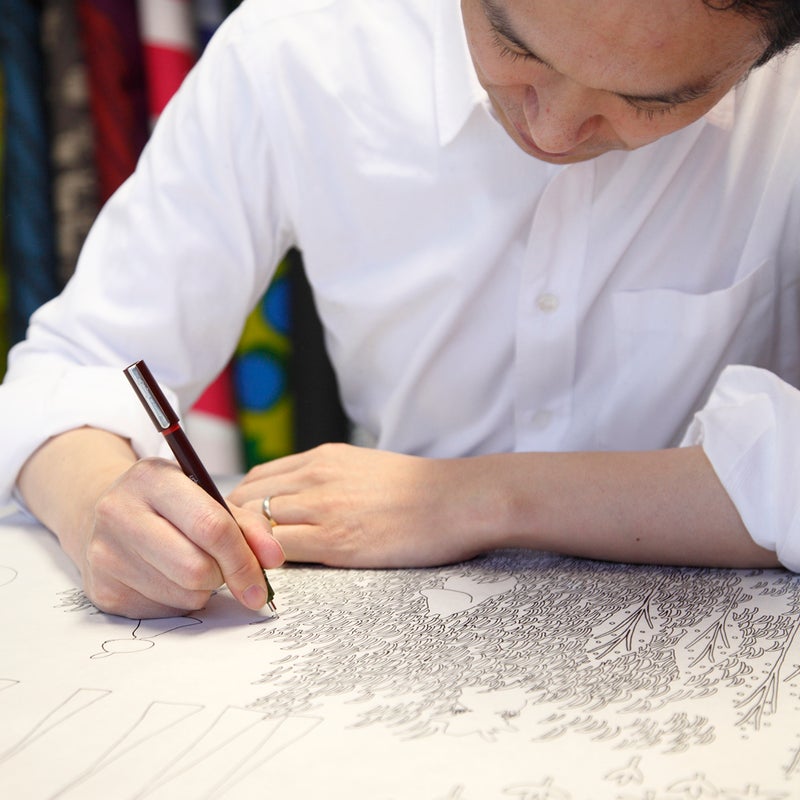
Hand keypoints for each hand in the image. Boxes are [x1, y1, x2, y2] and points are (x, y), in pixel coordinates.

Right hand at [77, 457, 283, 617]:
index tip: (262, 581)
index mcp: (153, 478)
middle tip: (223, 566)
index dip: (243, 558)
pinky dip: (180, 600)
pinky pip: (164, 610)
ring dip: (203, 589)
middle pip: (196, 568)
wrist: (106, 512)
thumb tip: (273, 558)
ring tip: (191, 563)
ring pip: (183, 594)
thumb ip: (249, 525)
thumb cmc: (170, 504)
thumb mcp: (209, 497)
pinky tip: (168, 577)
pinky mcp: (103, 590)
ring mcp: (105, 553)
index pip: (211, 526)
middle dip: (223, 575)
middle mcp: (120, 512)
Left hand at [228, 443, 499, 567]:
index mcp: (321, 458)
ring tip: (241, 573)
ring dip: (241, 550)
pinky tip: (264, 581)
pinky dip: (262, 566)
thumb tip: (305, 502)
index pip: (257, 478)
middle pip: (244, 500)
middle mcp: (314, 476)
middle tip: (232, 556)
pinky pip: (277, 552)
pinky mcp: (335, 540)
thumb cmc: (420, 489)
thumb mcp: (364, 467)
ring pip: (252, 525)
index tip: (239, 529)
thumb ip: (329, 479)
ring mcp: (322, 507)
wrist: (457, 499)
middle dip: (230, 528)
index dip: (239, 505)